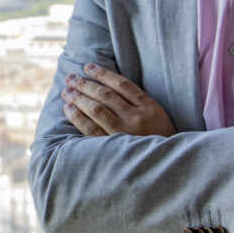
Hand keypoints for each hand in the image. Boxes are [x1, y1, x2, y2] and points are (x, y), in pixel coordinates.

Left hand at [61, 63, 176, 137]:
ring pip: (96, 109)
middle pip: (106, 95)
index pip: (122, 84)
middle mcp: (136, 118)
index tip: (88, 67)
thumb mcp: (157, 115)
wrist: (166, 165)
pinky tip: (69, 109)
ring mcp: (124, 133)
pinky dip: (78, 117)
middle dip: (85, 84)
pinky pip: (91, 129)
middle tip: (71, 77)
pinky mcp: (113, 148)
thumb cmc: (160, 138)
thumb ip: (138, 101)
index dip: (102, 74)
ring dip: (79, 98)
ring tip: (67, 91)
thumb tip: (108, 86)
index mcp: (149, 107)